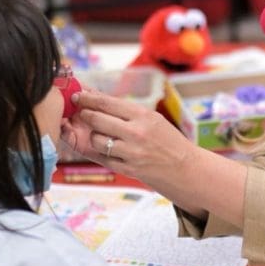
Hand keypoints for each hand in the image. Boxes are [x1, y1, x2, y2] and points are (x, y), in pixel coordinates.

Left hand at [63, 90, 247, 224]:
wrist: (187, 169)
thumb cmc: (169, 142)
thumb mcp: (153, 120)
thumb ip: (126, 111)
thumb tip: (97, 96)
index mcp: (143, 115)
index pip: (107, 102)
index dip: (88, 98)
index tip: (77, 96)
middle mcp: (136, 132)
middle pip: (97, 119)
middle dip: (84, 115)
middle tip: (80, 113)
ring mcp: (131, 152)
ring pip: (96, 139)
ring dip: (93, 136)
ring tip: (100, 135)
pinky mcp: (128, 169)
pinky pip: (102, 158)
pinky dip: (98, 152)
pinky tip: (101, 148)